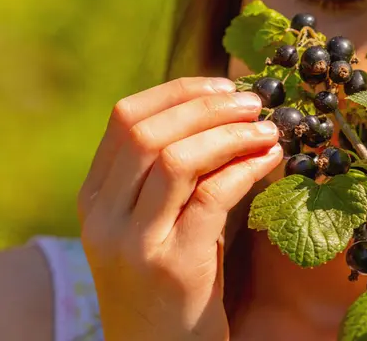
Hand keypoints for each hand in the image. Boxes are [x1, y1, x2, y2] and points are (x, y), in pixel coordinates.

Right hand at [77, 77, 282, 340]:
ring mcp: (133, 241)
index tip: (224, 85)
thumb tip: (229, 117)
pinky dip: (246, 167)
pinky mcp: (172, 265)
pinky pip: (212, 196)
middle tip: (255, 102)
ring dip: (231, 134)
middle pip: (148, 131)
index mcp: (95, 196)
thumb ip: (177, 174)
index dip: (179, 91)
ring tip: (268, 128)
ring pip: (177, 159)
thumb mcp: (158, 221)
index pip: (127, 118)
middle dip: (209, 106)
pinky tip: (271, 158)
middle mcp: (103, 214)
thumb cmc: (169, 281)